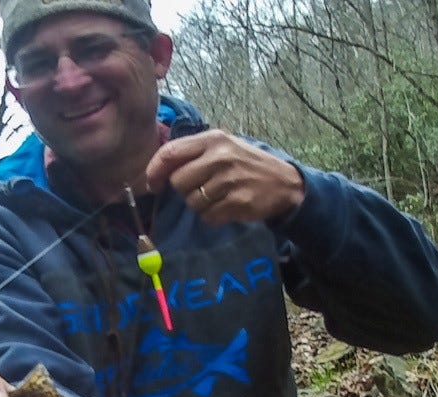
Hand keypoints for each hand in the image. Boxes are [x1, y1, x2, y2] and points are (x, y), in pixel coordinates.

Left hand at [145, 129, 305, 224]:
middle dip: (184, 190)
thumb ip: (192, 153)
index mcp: (213, 139)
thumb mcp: (222, 147)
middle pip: (178, 182)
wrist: (284, 182)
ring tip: (218, 196)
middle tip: (201, 188)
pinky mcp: (238, 202)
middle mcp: (220, 157)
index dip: (154, 171)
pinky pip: (208, 216)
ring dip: (200, 205)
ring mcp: (230, 180)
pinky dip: (213, 216)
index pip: (169, 153)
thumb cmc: (245, 163)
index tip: (153, 184)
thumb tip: (157, 171)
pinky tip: (227, 206)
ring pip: (192, 202)